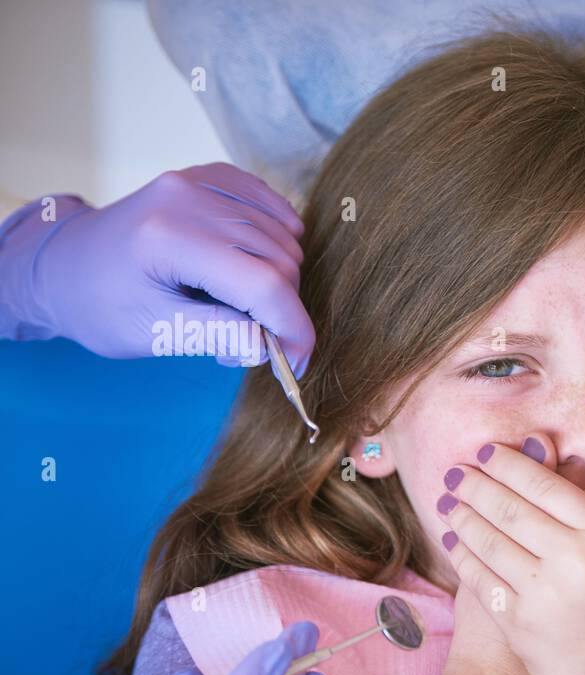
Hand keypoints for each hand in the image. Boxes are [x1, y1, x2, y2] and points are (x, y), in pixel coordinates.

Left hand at [0, 163, 312, 372]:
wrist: (63, 265)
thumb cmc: (99, 305)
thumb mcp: (154, 333)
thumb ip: (218, 336)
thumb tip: (271, 345)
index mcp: (171, 238)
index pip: (264, 284)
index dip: (293, 328)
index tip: (296, 362)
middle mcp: (189, 198)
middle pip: (280, 261)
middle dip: (281, 309)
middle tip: (250, 339)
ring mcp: (199, 181)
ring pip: (282, 237)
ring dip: (278, 279)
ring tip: (240, 305)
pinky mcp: (207, 176)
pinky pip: (269, 204)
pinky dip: (279, 237)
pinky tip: (259, 262)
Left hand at [438, 441, 584, 674]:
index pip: (548, 488)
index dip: (512, 465)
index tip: (491, 451)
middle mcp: (573, 564)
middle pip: (511, 508)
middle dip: (478, 484)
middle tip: (457, 469)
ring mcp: (542, 597)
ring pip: (489, 540)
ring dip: (463, 514)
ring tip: (450, 498)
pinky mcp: (518, 626)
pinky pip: (480, 579)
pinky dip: (463, 554)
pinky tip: (455, 539)